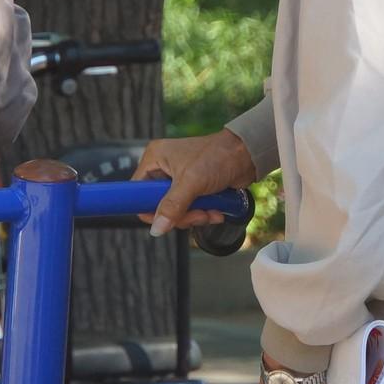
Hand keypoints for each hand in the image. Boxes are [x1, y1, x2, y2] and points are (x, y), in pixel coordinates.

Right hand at [133, 129, 255, 234]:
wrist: (246, 155)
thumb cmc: (217, 157)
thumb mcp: (191, 182)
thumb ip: (172, 206)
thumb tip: (157, 229)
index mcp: (154, 158)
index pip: (137, 191)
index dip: (148, 207)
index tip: (164, 218)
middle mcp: (163, 169)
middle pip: (158, 205)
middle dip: (179, 215)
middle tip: (196, 214)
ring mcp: (178, 180)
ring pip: (175, 212)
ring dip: (194, 216)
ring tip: (209, 211)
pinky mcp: (193, 189)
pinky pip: (189, 210)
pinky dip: (202, 214)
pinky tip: (215, 210)